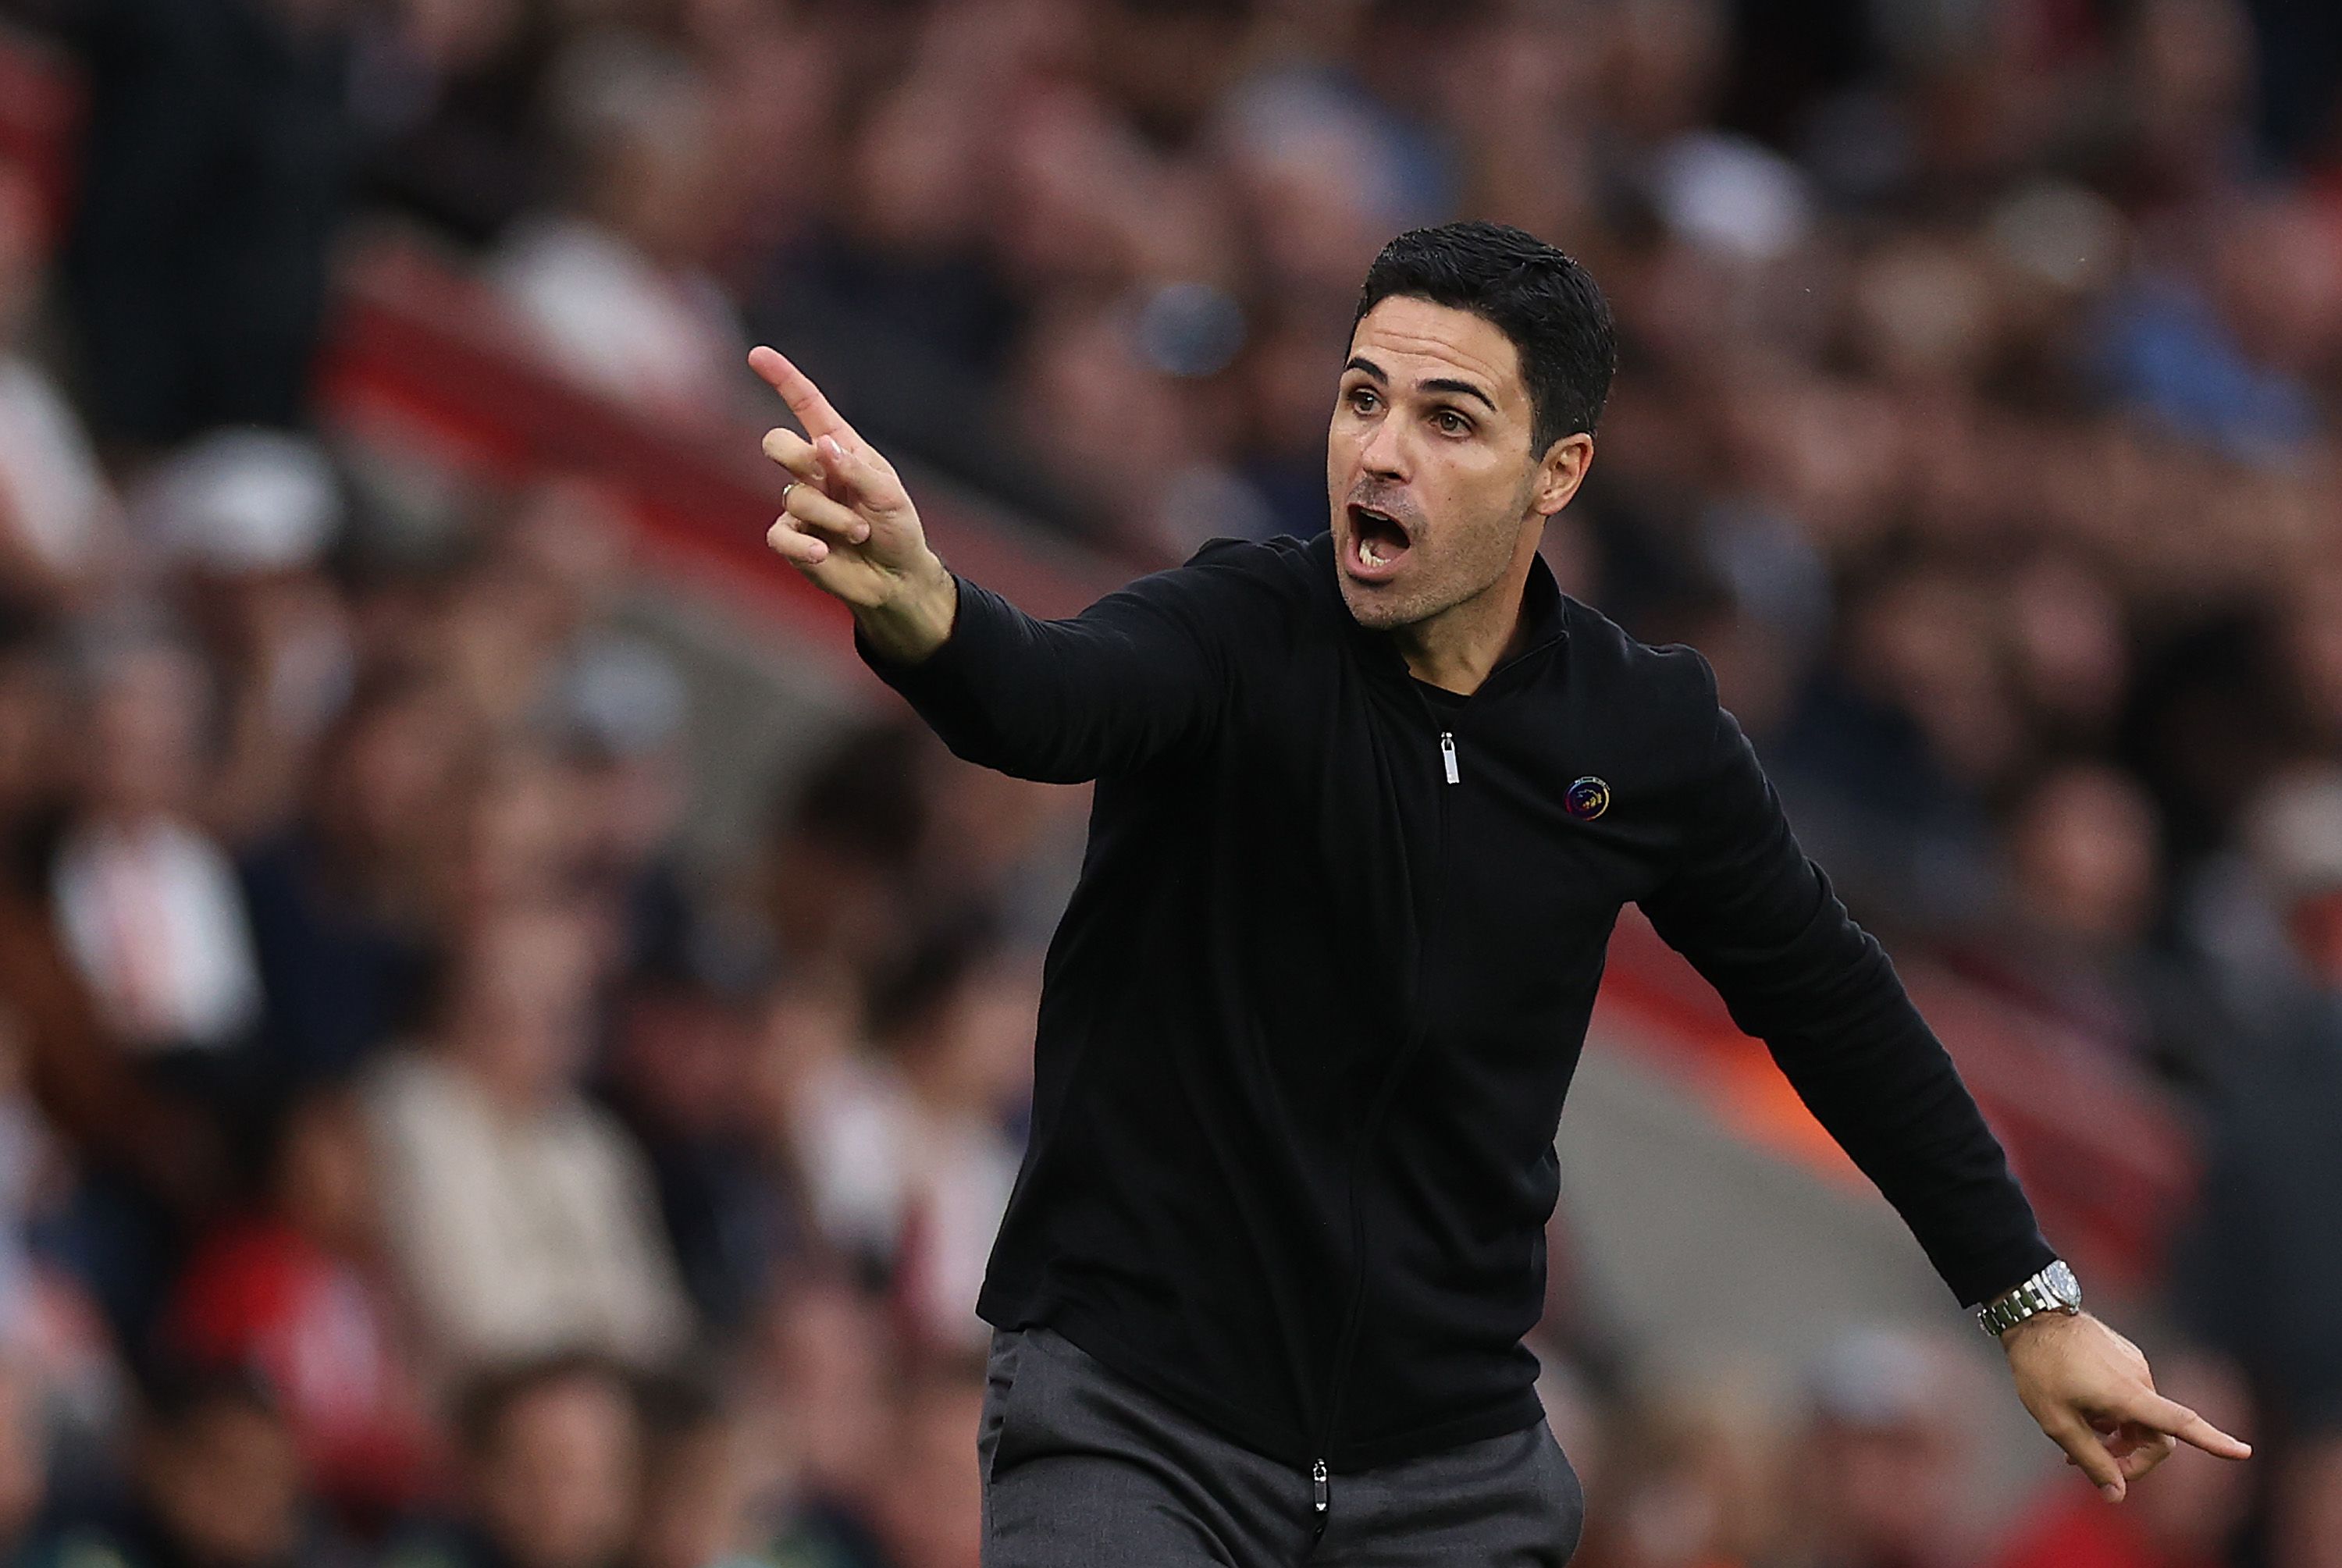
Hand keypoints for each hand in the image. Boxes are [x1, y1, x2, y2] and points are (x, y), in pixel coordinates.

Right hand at [750, 346, 956, 659]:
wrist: (896, 578)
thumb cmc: (897, 529)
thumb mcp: (889, 495)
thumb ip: (856, 470)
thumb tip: (822, 446)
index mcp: (840, 448)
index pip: (806, 406)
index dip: (782, 379)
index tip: (758, 355)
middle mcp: (814, 471)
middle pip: (777, 443)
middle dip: (794, 454)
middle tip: (824, 473)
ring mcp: (800, 505)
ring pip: (793, 496)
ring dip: (833, 515)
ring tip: (861, 531)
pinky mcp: (791, 539)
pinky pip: (780, 534)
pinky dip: (804, 544)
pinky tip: (825, 553)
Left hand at [2002, 1311, 2250, 1501]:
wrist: (2033, 1314)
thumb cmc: (2040, 1368)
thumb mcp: (2057, 1422)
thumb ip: (2091, 1460)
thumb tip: (2117, 1495)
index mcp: (2129, 1395)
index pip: (2181, 1422)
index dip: (2214, 1441)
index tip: (2244, 1452)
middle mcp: (2140, 1378)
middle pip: (2156, 1435)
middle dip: (2132, 1458)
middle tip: (2094, 1468)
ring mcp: (2134, 1364)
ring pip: (2140, 1416)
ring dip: (2118, 1436)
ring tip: (2077, 1438)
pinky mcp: (2125, 1355)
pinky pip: (2131, 1395)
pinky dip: (2114, 1412)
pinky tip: (2082, 1411)